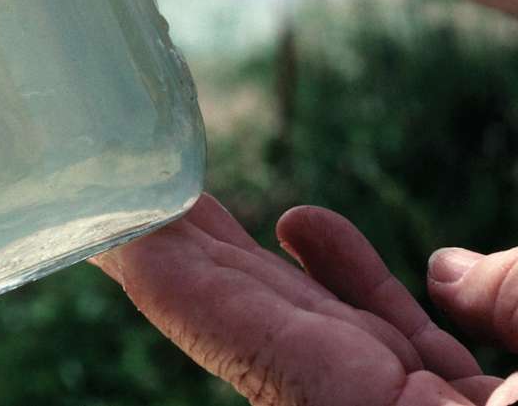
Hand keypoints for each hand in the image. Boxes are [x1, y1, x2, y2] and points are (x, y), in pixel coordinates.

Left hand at [90, 195, 517, 405]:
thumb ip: (514, 306)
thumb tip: (447, 273)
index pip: (238, 331)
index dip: (159, 270)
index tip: (100, 223)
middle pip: (249, 324)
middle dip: (178, 254)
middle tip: (109, 192)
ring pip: (316, 324)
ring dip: (249, 254)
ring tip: (181, 200)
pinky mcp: (460, 404)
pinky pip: (389, 337)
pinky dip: (347, 280)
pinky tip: (300, 223)